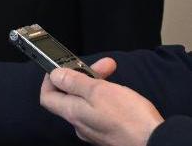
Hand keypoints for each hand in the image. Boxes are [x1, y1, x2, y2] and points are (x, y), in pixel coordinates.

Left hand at [40, 58, 162, 145]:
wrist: (156, 142)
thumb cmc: (129, 119)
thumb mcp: (98, 91)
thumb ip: (74, 82)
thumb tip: (55, 75)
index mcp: (72, 112)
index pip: (47, 96)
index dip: (50, 79)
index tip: (62, 67)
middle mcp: (80, 123)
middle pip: (70, 95)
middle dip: (83, 75)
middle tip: (103, 65)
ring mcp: (94, 129)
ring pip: (87, 102)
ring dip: (97, 84)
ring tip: (113, 73)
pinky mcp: (109, 132)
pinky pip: (100, 111)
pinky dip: (106, 98)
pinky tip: (119, 93)